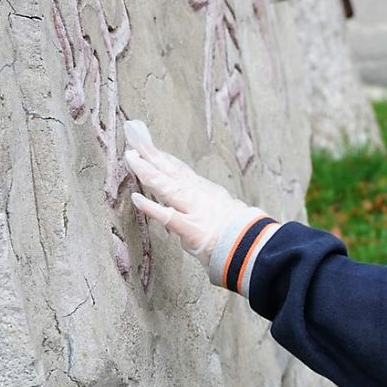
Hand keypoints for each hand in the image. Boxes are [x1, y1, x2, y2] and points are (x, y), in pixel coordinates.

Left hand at [123, 120, 251, 267]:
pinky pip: (168, 217)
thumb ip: (207, 208)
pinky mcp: (192, 230)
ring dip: (148, 172)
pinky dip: (151, 207)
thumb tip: (193, 210)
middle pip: (172, 172)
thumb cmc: (243, 234)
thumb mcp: (227, 212)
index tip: (149, 146)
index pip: (181, 172)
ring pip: (168, 187)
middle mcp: (199, 197)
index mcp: (207, 193)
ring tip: (131, 157)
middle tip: (135, 139)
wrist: (255, 246)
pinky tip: (136, 198)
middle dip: (152, 155)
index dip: (164, 159)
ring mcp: (195, 211)